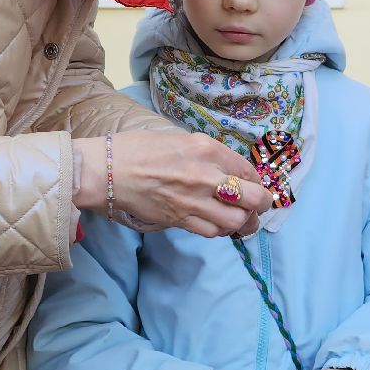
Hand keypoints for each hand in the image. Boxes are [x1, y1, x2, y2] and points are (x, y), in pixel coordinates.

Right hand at [77, 131, 271, 236]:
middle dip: (263, 204)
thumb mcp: (180, 138)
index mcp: (206, 148)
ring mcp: (193, 200)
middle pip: (253, 198)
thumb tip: (229, 170)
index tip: (254, 184)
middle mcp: (205, 175)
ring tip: (242, 219)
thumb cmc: (138, 149)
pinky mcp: (179, 220)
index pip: (248, 170)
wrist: (107, 171)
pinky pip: (212, 231)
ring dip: (244, 222)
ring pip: (237, 221)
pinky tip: (219, 225)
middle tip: (260, 206)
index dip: (256, 180)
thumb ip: (208, 154)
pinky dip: (221, 230)